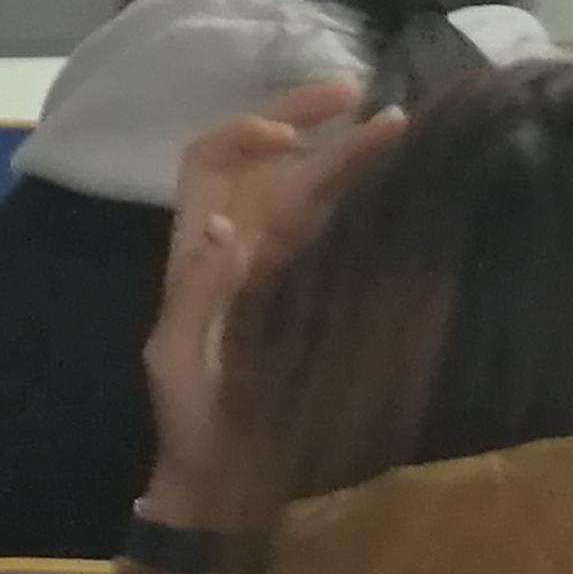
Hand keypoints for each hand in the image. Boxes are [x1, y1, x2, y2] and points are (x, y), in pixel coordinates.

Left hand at [136, 85, 407, 537]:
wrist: (218, 476)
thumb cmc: (189, 420)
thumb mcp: (176, 360)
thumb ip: (196, 293)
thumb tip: (225, 228)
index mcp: (196, 251)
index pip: (210, 163)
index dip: (243, 136)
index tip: (291, 134)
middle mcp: (234, 246)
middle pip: (270, 164)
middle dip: (310, 119)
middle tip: (367, 97)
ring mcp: (272, 269)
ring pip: (305, 191)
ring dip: (344, 155)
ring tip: (395, 125)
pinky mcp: (303, 296)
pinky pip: (327, 233)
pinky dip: (355, 200)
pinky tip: (391, 187)